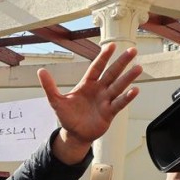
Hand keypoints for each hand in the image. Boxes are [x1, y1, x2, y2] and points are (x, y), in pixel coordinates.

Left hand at [40, 43, 142, 163]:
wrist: (74, 134)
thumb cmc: (67, 116)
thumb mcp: (56, 100)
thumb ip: (49, 86)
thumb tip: (40, 71)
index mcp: (87, 84)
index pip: (96, 67)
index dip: (103, 57)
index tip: (111, 46)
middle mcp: (99, 90)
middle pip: (112, 73)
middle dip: (121, 62)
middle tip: (132, 50)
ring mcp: (105, 100)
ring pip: (118, 86)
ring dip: (128, 78)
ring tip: (138, 68)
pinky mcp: (109, 113)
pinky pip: (119, 103)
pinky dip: (126, 98)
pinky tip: (135, 90)